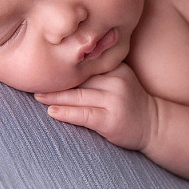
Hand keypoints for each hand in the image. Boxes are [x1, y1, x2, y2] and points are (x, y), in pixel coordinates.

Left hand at [34, 63, 156, 150]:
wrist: (155, 125)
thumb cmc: (131, 101)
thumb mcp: (120, 78)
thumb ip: (100, 71)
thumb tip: (66, 64)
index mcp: (116, 67)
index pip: (84, 64)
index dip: (63, 65)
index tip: (42, 64)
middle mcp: (116, 80)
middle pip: (78, 79)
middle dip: (55, 81)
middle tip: (33, 79)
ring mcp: (114, 100)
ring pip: (77, 96)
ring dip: (54, 96)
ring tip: (37, 95)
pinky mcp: (111, 120)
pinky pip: (83, 114)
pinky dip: (65, 113)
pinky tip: (51, 112)